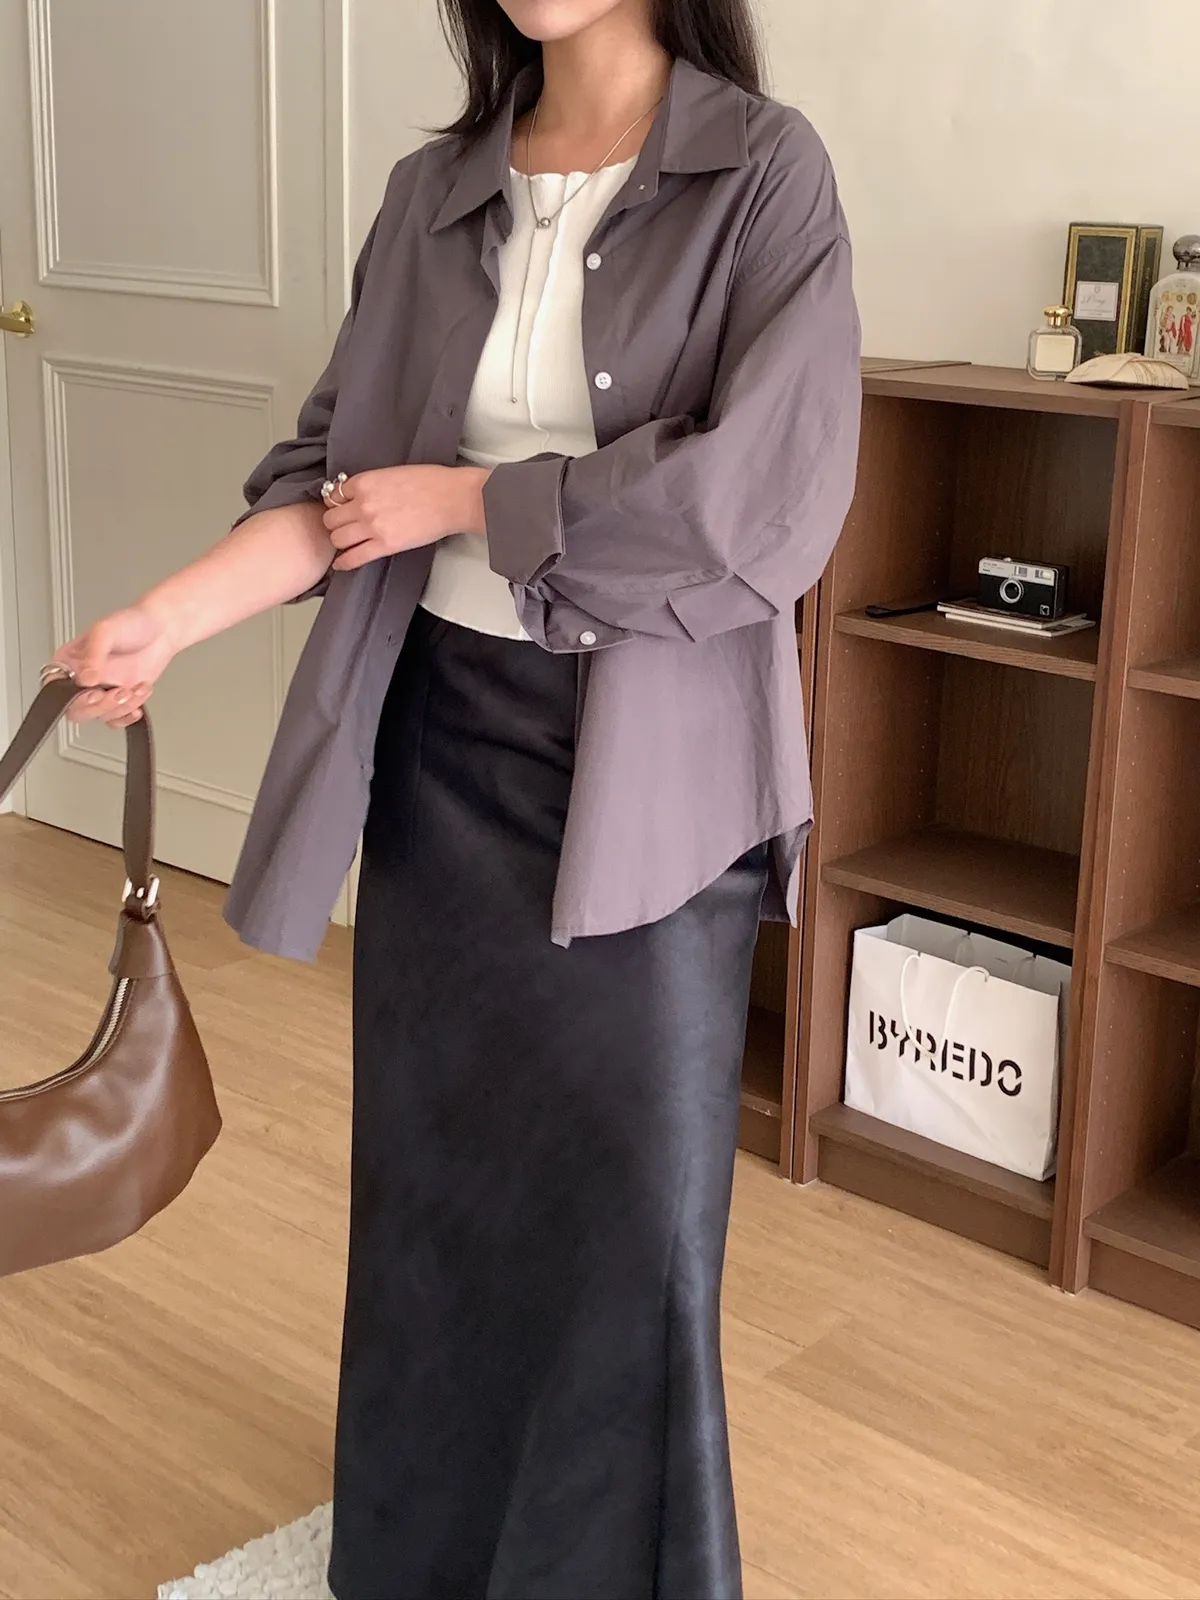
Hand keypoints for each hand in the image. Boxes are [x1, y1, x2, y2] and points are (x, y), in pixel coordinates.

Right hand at [51, 601, 179, 726]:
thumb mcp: (106, 631)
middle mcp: (82, 679)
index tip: (94, 692)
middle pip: (78, 710)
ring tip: (135, 689)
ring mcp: (101, 690)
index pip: (56, 688)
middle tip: (120, 692)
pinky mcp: (119, 699)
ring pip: (100, 716)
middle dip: (101, 706)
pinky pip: (116, 719)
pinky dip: (128, 715)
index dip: (72, 697)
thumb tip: (85, 678)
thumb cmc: (131, 623)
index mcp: (70, 661)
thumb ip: (93, 654)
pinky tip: (138, 698)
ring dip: (121, 707)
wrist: (161, 629)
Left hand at [322, 465, 489, 572]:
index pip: (334, 495)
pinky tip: (340, 564)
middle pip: (331, 519)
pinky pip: (354, 557)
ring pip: (337, 538)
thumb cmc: (430, 482)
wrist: (452, 498)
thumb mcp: (392, 472)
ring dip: (340, 541)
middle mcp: (363, 504)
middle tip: (343, 527)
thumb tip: (358, 495)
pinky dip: (343, 563)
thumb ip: (371, 484)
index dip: (337, 503)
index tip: (342, 509)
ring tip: (347, 543)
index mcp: (365, 482)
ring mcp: (372, 526)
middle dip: (335, 523)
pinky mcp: (385, 545)